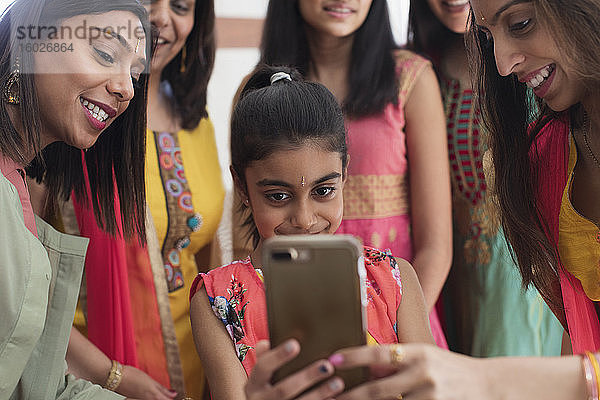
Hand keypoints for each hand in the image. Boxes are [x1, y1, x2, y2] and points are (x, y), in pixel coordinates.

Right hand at [117, 365, 177, 399]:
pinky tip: (151, 395)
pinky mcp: (134, 399)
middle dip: (165, 398)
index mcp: (153, 395)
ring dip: (159, 398)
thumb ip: (162, 388)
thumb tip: (174, 394)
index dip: (171, 398)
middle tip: (170, 395)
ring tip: (162, 394)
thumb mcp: (150, 380)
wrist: (115, 377)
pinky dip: (151, 398)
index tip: (176, 396)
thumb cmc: (132, 375)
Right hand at [245, 340, 344, 399]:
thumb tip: (266, 342)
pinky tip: (336, 399)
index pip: (262, 367)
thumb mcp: (262, 376)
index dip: (278, 356)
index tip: (295, 344)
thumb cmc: (267, 389)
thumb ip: (265, 358)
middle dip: (306, 377)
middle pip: (283, 390)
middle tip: (327, 365)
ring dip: (319, 394)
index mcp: (253, 385)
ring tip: (338, 382)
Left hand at [329, 343, 487, 399]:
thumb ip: (398, 362)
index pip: (379, 353)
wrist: (488, 385)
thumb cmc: (449, 368)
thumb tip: (368, 368)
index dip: (354, 356)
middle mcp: (423, 372)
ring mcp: (430, 395)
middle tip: (330, 397)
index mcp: (418, 352)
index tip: (333, 358)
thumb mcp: (425, 356)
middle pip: (377, 388)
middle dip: (350, 395)